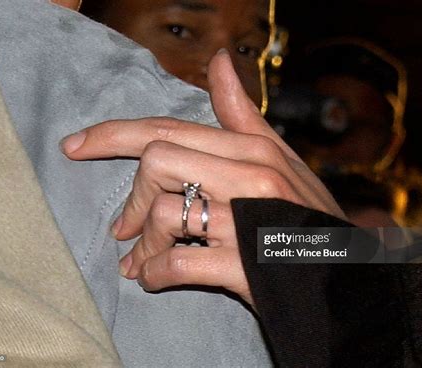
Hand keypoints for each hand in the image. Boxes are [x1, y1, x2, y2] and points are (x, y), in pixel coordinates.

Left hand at [61, 49, 344, 308]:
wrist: (345, 272)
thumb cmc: (305, 214)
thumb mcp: (280, 158)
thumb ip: (243, 115)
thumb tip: (219, 62)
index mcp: (253, 149)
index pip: (170, 129)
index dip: (113, 135)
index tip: (75, 145)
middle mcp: (251, 176)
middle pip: (158, 162)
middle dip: (132, 198)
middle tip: (122, 228)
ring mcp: (247, 221)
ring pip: (163, 214)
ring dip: (142, 245)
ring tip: (140, 262)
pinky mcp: (244, 265)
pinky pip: (178, 263)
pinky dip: (155, 274)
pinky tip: (154, 278)